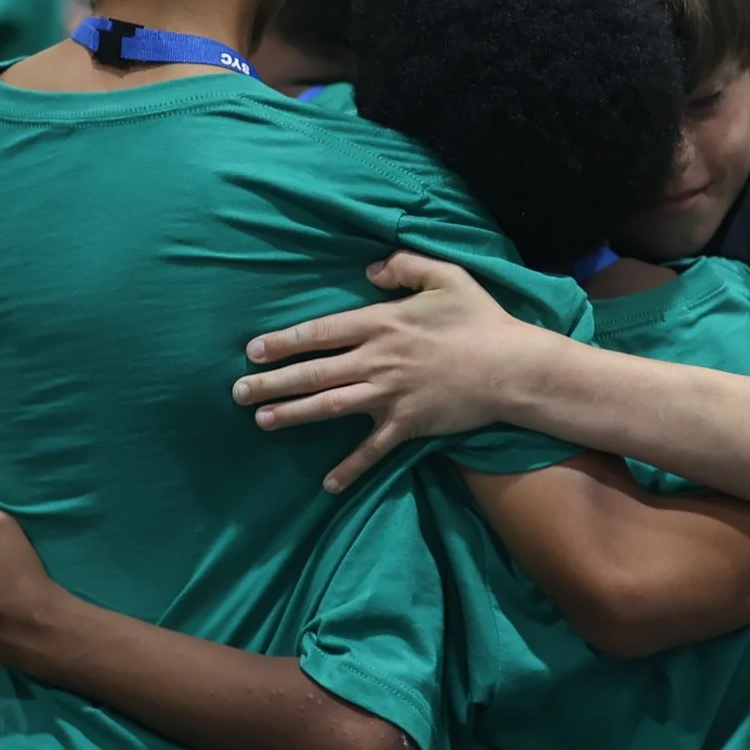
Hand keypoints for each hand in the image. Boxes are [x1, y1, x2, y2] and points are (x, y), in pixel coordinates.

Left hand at [234, 250, 543, 491]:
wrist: (512, 367)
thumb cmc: (480, 320)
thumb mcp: (447, 276)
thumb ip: (404, 266)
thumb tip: (370, 269)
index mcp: (382, 323)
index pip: (320, 332)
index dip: (284, 341)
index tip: (253, 350)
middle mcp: (377, 359)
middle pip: (314, 372)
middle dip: (273, 382)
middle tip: (237, 391)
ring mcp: (390, 394)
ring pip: (330, 406)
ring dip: (293, 415)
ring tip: (261, 420)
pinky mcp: (407, 424)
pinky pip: (372, 450)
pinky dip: (349, 468)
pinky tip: (326, 483)